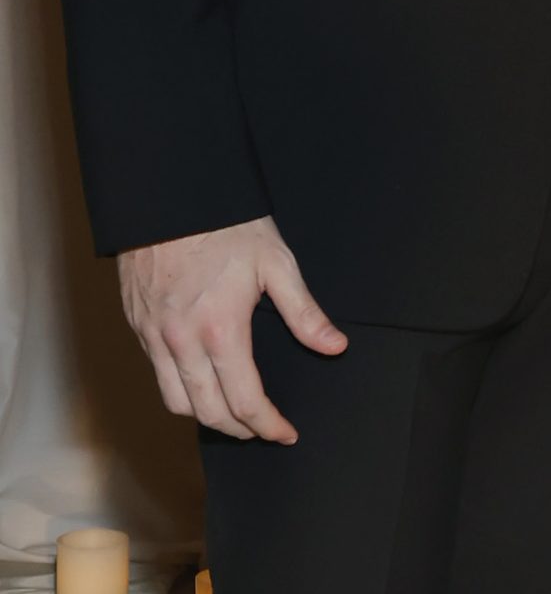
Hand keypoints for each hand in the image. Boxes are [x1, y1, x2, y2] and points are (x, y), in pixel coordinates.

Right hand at [119, 215, 346, 441]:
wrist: (171, 194)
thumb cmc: (227, 225)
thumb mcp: (276, 261)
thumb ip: (304, 312)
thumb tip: (334, 346)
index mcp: (221, 330)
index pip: (245, 401)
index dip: (268, 425)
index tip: (285, 433)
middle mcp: (182, 343)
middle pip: (209, 413)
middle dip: (240, 429)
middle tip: (263, 428)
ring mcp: (155, 337)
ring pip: (177, 402)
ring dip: (206, 416)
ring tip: (234, 413)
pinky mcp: (138, 327)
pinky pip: (157, 376)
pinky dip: (180, 392)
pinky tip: (201, 383)